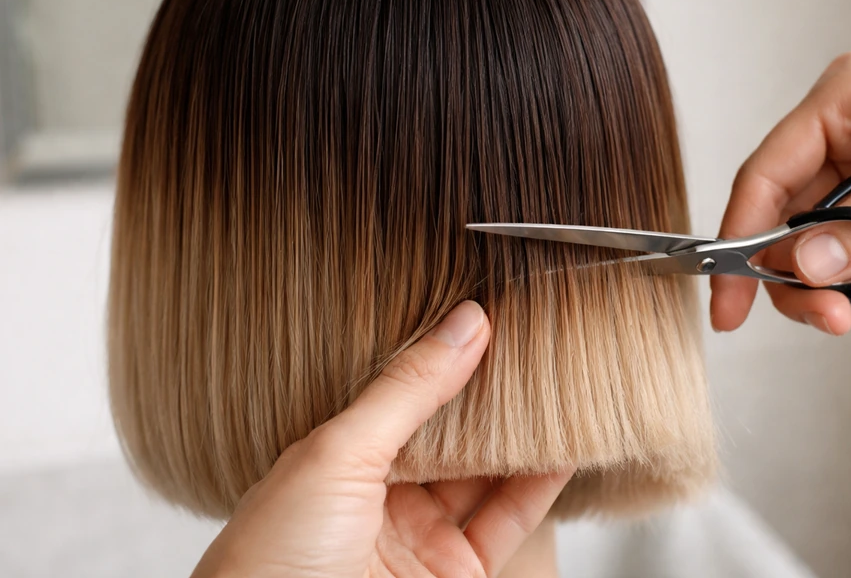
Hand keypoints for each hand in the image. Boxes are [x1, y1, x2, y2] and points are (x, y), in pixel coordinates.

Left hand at [191, 301, 572, 577]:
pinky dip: (539, 485)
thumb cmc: (271, 558)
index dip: (443, 357)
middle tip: (532, 339)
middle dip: (488, 391)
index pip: (403, 393)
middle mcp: (380, 494)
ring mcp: (419, 537)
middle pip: (449, 431)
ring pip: (483, 474)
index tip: (487, 315)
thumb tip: (464, 323)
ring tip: (559, 383)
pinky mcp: (456, 575)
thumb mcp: (337, 453)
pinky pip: (506, 521)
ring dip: (521, 434)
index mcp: (339, 457)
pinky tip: (562, 449)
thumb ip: (407, 390)